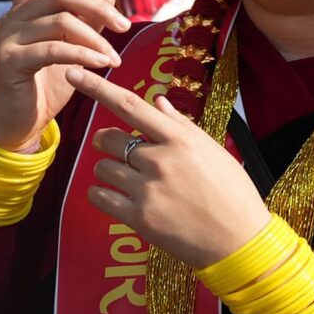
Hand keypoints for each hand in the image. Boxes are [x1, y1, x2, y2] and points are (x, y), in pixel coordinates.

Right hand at [0, 0, 127, 151]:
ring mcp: (8, 38)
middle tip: (124, 27)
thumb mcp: (72, 52)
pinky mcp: (10, 61)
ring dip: (96, 39)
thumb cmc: (45, 87)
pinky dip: (83, 56)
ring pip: (62, 21)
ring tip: (113, 60)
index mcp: (25, 10)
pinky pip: (54, 49)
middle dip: (97, 8)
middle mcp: (13, 17)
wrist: (17, 126)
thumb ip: (87, 25)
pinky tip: (100, 67)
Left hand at [67, 68, 270, 270]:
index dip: (98, 87)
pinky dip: (100, 194)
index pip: (130, 105)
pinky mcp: (139, 218)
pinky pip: (100, 197)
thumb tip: (158, 103)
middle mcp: (160, 160)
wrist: (239, 240)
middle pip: (108, 138)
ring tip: (126, 179)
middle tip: (116, 150)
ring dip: (107, 169)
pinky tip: (113, 196)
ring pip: (102, 167)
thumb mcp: (214, 151)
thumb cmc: (232, 193)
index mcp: (180, 139)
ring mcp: (148, 190)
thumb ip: (181, 126)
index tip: (74, 73)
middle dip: (106, 141)